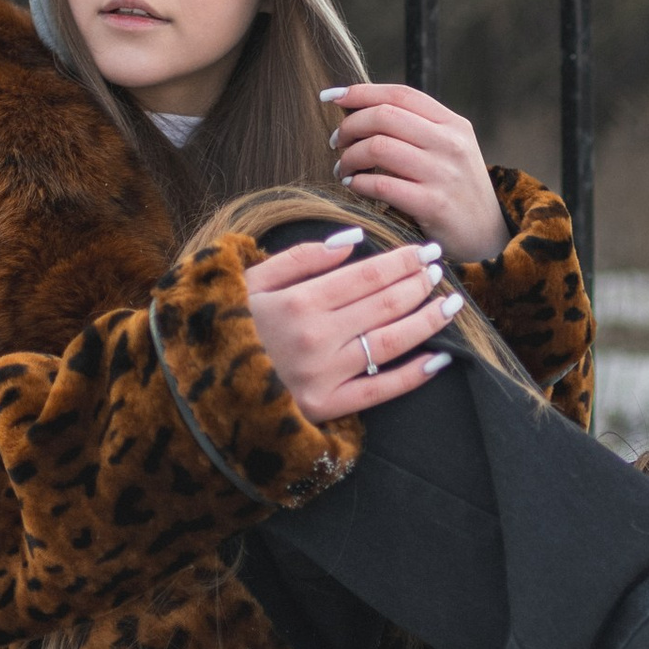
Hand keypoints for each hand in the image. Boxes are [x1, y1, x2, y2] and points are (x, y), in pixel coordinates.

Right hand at [243, 228, 467, 424]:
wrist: (196, 385)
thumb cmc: (225, 324)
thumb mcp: (252, 279)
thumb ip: (301, 257)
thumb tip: (352, 239)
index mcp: (298, 301)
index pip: (367, 275)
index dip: (402, 262)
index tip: (425, 251)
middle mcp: (316, 337)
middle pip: (385, 305)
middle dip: (419, 285)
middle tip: (440, 270)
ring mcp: (323, 376)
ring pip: (390, 343)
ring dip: (426, 321)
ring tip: (451, 305)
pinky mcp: (325, 408)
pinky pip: (378, 392)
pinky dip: (413, 377)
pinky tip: (440, 359)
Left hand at [320, 82, 507, 261]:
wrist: (488, 238)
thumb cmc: (457, 191)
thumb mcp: (450, 151)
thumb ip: (418, 129)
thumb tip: (362, 110)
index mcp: (453, 124)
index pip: (400, 95)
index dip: (361, 91)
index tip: (333, 97)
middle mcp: (450, 144)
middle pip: (384, 116)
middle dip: (349, 126)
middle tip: (336, 141)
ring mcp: (443, 174)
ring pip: (378, 147)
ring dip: (349, 157)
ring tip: (342, 168)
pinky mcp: (434, 205)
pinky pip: (381, 185)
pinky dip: (358, 183)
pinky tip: (353, 186)